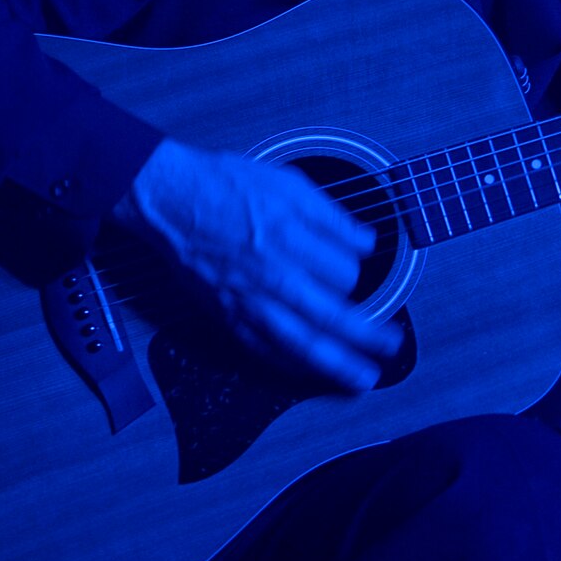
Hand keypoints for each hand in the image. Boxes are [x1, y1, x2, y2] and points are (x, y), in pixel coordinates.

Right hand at [114, 139, 398, 388]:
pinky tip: (311, 373)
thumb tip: (366, 240)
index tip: (361, 265)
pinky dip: (290, 366)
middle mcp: (271, 275)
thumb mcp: (287, 183)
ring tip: (363, 377)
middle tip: (391, 345)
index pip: (344, 271)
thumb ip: (331, 217)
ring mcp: (248, 300)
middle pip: (330, 316)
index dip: (359, 270)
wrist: (169, 200)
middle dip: (368, 336)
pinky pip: (263, 350)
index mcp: (289, 238)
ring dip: (337, 364)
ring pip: (300, 343)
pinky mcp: (227, 315)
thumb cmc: (224, 185)